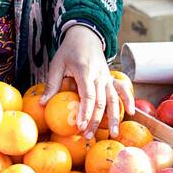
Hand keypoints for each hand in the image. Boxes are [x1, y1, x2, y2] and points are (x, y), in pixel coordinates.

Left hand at [43, 25, 131, 139]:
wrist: (85, 35)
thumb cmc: (69, 51)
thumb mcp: (57, 64)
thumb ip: (52, 85)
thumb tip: (41, 104)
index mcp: (85, 71)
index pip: (87, 95)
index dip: (84, 111)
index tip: (80, 126)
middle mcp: (99, 76)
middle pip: (100, 102)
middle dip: (95, 121)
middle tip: (87, 136)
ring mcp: (107, 77)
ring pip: (113, 100)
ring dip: (113, 118)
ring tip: (113, 134)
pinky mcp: (111, 78)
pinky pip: (122, 90)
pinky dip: (128, 100)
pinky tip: (131, 113)